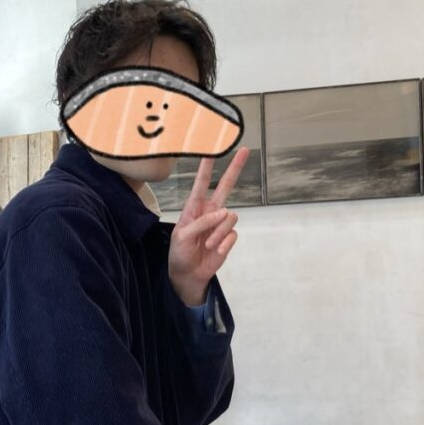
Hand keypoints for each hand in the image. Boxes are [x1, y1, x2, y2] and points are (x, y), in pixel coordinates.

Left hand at [168, 148, 249, 305]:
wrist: (187, 273)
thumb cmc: (179, 252)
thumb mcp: (182, 236)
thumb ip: (200, 222)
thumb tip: (223, 213)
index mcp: (194, 208)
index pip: (202, 184)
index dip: (207, 168)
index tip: (211, 150)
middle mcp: (210, 212)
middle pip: (226, 186)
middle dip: (235, 168)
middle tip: (244, 151)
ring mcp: (221, 224)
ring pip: (230, 218)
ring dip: (218, 232)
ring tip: (207, 244)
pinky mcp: (228, 237)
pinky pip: (233, 234)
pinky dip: (223, 244)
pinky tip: (215, 251)